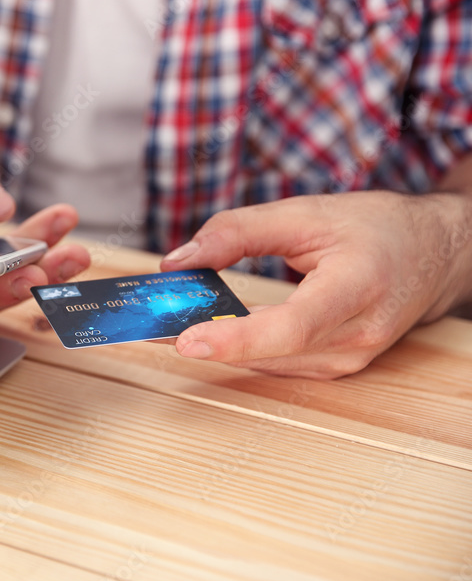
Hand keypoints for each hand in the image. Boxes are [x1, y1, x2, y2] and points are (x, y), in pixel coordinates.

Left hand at [160, 191, 471, 378]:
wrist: (433, 255)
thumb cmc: (375, 229)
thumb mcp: (304, 213)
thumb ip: (236, 233)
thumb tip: (176, 262)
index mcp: (357, 286)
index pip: (293, 325)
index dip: (237, 338)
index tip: (186, 341)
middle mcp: (356, 334)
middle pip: (270, 349)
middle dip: (207, 337)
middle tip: (147, 324)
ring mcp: (349, 359)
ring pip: (267, 361)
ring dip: (219, 343)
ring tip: (169, 321)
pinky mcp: (336, 367)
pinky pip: (277, 362)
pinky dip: (241, 346)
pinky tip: (210, 328)